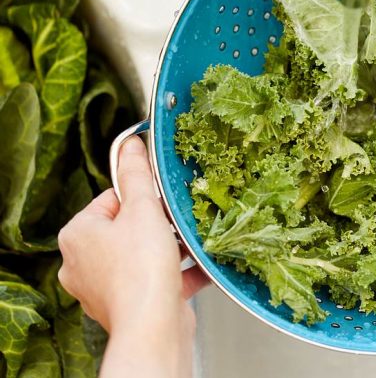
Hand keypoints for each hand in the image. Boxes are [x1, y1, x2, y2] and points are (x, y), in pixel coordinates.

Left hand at [58, 136, 207, 376]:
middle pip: (128, 228)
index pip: (111, 199)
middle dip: (160, 224)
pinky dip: (179, 272)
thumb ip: (137, 174)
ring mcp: (105, 288)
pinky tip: (202, 265)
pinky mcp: (130, 305)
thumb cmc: (141, 268)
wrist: (153, 326)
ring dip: (172, 248)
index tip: (163, 199)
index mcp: (78, 235)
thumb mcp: (143, 209)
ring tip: (195, 241)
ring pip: (144, 255)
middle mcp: (83, 263)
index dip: (141, 197)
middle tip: (180, 220)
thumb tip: (130, 144)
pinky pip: (156, 280)